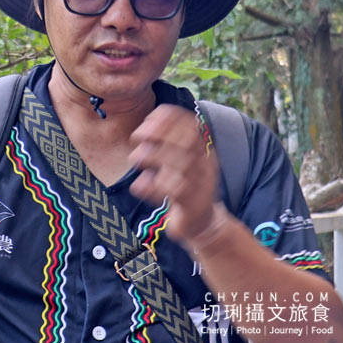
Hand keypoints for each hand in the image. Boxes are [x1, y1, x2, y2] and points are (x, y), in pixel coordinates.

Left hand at [127, 104, 224, 245]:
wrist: (201, 222)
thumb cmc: (182, 186)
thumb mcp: (174, 162)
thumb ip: (162, 148)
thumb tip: (140, 132)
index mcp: (202, 150)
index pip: (190, 124)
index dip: (167, 120)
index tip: (143, 125)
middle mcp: (206, 164)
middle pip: (188, 140)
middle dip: (158, 133)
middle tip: (136, 138)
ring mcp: (202, 185)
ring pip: (182, 164)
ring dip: (153, 156)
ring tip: (136, 159)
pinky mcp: (193, 205)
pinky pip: (176, 191)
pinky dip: (153, 186)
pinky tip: (139, 185)